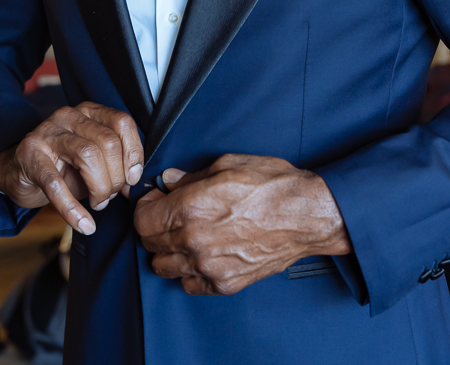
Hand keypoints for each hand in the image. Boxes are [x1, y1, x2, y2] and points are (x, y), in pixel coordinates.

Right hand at [0, 103, 142, 234]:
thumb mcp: (91, 158)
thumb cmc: (61, 165)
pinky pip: (56, 184)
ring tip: (99, 204)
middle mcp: (69, 116)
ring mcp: (47, 133)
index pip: (122, 123)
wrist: (18, 171)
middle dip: (116, 177)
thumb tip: (132, 182)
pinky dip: (73, 209)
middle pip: (108, 142)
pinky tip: (84, 224)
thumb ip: (113, 164)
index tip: (133, 178)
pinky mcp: (30, 156)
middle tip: (111, 197)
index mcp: (89, 112)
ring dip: (100, 188)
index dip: (134, 152)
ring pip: (88, 155)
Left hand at [134, 153, 350, 295]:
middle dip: (155, 227)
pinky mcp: (224, 283)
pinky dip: (189, 271)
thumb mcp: (227, 165)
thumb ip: (190, 176)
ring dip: (168, 251)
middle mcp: (194, 240)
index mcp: (191, 208)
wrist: (306, 215)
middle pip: (150, 243)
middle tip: (170, 214)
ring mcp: (209, 266)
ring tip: (185, 235)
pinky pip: (189, 284)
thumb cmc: (272, 185)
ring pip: (164, 267)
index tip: (155, 201)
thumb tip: (168, 181)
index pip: (143, 219)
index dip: (146, 207)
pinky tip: (202, 253)